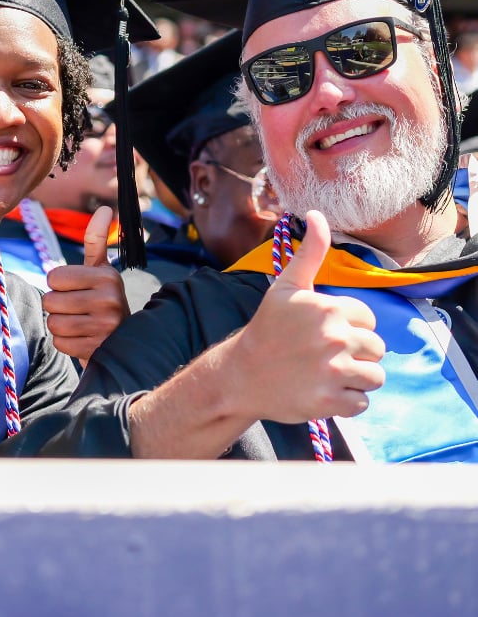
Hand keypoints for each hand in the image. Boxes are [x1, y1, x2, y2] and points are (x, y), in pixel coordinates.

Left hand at [42, 205, 129, 365]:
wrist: (123, 341)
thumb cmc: (103, 300)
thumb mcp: (101, 270)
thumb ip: (97, 240)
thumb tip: (106, 208)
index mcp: (107, 276)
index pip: (54, 277)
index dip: (58, 285)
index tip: (75, 289)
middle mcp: (110, 299)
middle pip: (50, 301)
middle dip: (57, 307)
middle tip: (76, 309)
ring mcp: (105, 326)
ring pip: (54, 323)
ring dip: (60, 326)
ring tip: (79, 324)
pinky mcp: (98, 349)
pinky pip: (60, 343)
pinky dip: (66, 343)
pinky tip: (82, 339)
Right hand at [230, 210, 385, 422]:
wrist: (240, 374)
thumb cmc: (267, 328)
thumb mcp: (286, 287)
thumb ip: (310, 252)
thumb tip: (317, 214)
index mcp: (328, 309)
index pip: (368, 319)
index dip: (349, 325)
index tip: (323, 331)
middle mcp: (335, 339)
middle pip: (376, 348)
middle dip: (356, 352)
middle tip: (325, 354)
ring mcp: (333, 373)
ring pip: (375, 376)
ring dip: (357, 377)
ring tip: (330, 373)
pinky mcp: (331, 402)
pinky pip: (362, 402)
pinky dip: (348, 401)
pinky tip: (325, 391)